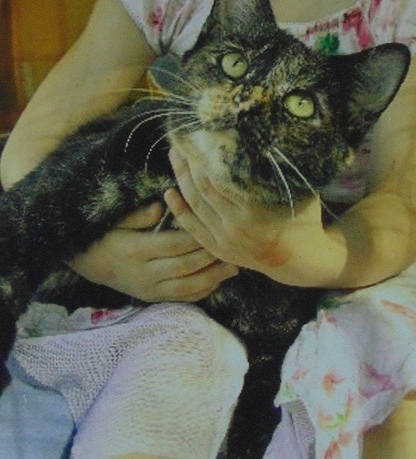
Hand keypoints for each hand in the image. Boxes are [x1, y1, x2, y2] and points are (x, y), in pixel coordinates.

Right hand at [70, 201, 238, 302]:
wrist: (92, 264)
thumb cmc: (109, 235)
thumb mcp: (119, 221)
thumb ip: (140, 215)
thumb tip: (160, 207)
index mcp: (136, 251)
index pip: (173, 245)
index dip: (196, 237)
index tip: (215, 227)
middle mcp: (144, 274)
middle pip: (184, 266)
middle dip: (211, 257)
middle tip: (233, 247)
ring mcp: (149, 290)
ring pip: (186, 287)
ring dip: (213, 278)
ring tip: (234, 267)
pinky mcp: (153, 299)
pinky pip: (181, 298)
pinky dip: (201, 292)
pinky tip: (218, 282)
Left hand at [165, 149, 327, 280]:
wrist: (300, 261)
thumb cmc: (304, 219)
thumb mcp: (300, 191)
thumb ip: (287, 168)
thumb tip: (276, 136)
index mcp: (253, 210)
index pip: (219, 177)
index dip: (206, 156)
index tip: (199, 135)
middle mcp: (234, 226)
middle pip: (201, 188)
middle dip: (189, 162)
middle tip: (181, 139)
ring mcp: (224, 239)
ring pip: (194, 204)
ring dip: (181, 179)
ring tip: (174, 155)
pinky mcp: (218, 249)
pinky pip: (192, 227)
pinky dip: (179, 209)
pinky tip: (169, 192)